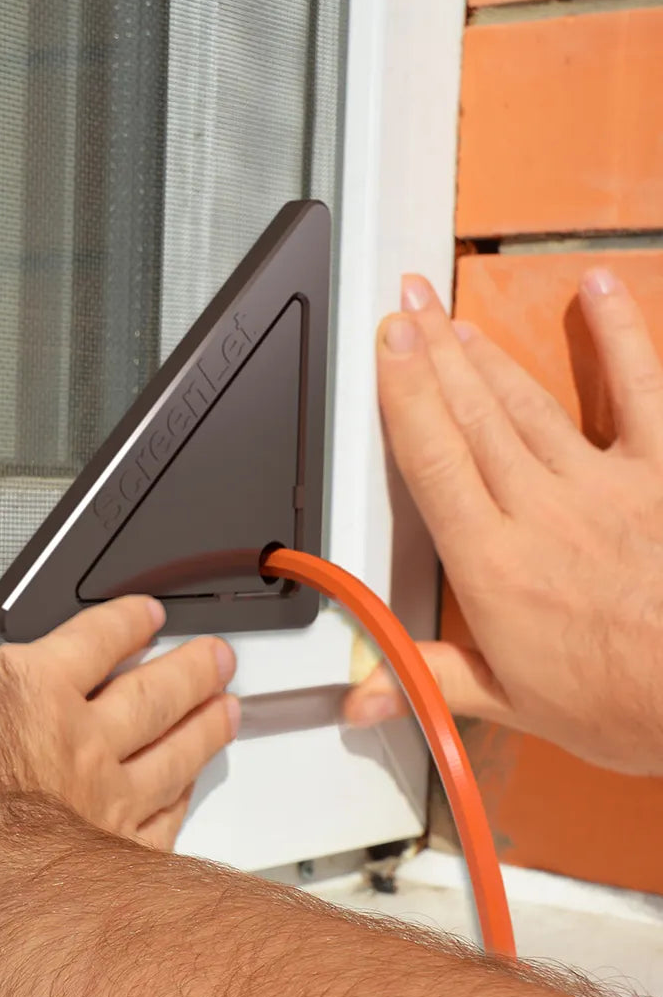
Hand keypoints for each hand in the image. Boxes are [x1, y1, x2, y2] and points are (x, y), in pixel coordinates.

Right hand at [0, 597, 238, 986]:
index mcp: (29, 691)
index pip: (92, 641)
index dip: (124, 623)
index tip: (145, 616)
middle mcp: (80, 735)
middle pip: (152, 691)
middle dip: (189, 669)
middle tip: (217, 659)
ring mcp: (109, 791)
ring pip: (173, 747)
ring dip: (204, 725)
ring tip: (226, 708)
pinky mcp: (121, 844)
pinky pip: (166, 812)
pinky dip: (184, 795)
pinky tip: (192, 787)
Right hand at [345, 269, 662, 774]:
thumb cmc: (630, 703)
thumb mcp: (514, 705)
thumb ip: (429, 680)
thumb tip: (361, 697)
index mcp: (495, 565)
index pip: (433, 460)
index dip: (405, 393)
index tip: (387, 343)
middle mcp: (542, 512)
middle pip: (472, 415)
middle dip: (434, 352)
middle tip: (408, 303)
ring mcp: (607, 483)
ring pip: (531, 402)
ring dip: (487, 353)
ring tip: (454, 315)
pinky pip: (641, 389)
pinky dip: (618, 336)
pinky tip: (597, 291)